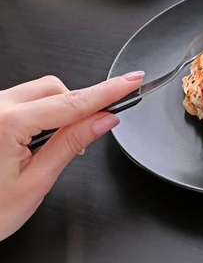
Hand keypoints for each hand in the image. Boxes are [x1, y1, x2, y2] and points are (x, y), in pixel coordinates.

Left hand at [0, 71, 143, 241]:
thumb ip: (72, 144)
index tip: (130, 81)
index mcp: (6, 123)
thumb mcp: (36, 181)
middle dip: (78, 106)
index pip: (72, 102)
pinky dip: (40, 115)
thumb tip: (103, 120)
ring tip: (50, 149)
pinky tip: (36, 141)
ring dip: (57, 112)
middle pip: (55, 89)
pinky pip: (22, 102)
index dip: (108, 91)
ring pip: (38, 93)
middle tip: (91, 134)